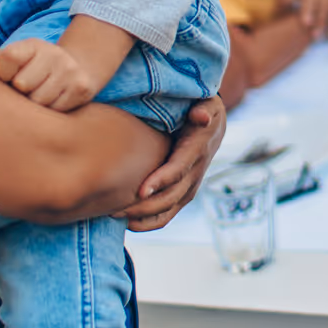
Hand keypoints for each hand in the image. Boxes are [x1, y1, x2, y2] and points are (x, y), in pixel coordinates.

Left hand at [0, 38, 101, 111]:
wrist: (79, 67)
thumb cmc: (37, 66)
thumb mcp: (21, 57)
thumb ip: (0, 59)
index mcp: (35, 45)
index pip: (9, 57)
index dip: (3, 73)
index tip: (8, 78)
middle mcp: (55, 54)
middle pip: (23, 83)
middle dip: (21, 91)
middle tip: (27, 89)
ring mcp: (70, 71)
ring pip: (39, 100)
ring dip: (35, 104)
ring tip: (39, 95)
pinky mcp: (82, 89)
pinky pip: (55, 110)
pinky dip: (51, 109)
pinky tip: (54, 100)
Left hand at [119, 97, 226, 230]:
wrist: (211, 122)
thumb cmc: (200, 106)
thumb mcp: (206, 102)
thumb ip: (203, 108)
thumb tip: (200, 116)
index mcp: (198, 149)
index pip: (180, 169)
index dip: (162, 180)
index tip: (141, 190)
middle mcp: (196, 171)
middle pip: (171, 196)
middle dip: (145, 205)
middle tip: (116, 209)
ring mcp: (190, 185)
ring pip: (169, 209)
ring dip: (144, 217)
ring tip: (117, 218)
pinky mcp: (183, 194)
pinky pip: (169, 214)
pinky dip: (150, 223)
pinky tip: (129, 226)